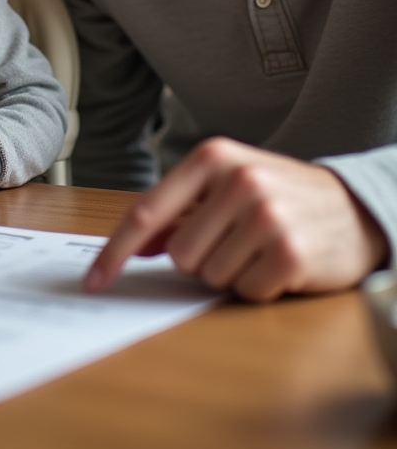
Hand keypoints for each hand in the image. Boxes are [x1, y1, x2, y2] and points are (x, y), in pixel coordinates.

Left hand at [84, 137, 387, 301]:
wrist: (354, 209)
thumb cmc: (277, 196)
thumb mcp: (224, 187)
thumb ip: (177, 212)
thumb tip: (137, 244)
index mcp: (212, 157)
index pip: (147, 211)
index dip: (115, 251)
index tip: (94, 280)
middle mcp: (238, 181)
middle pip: (179, 254)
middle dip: (202, 257)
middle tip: (235, 239)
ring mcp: (266, 215)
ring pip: (209, 275)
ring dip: (231, 271)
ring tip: (259, 247)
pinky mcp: (291, 252)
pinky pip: (245, 292)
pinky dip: (258, 286)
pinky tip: (279, 264)